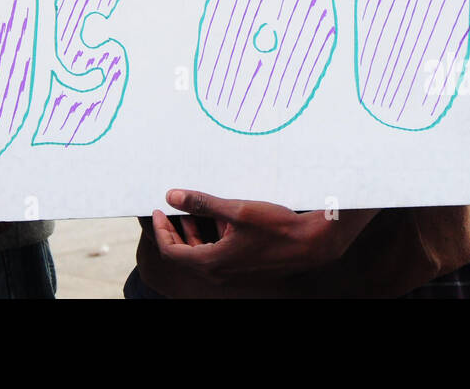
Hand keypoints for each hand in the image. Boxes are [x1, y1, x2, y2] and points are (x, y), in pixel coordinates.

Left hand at [150, 188, 374, 281]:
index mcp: (212, 262)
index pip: (172, 251)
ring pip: (202, 256)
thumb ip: (202, 203)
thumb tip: (172, 196)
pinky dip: (211, 239)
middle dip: (174, 232)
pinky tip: (221, 219)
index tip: (158, 210)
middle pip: (184, 255)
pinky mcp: (244, 268)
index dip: (162, 230)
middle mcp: (219, 273)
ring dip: (193, 235)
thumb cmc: (276, 227)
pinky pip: (218, 257)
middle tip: (170, 211)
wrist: (311, 244)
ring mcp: (232, 273)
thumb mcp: (236, 210)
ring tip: (192, 212)